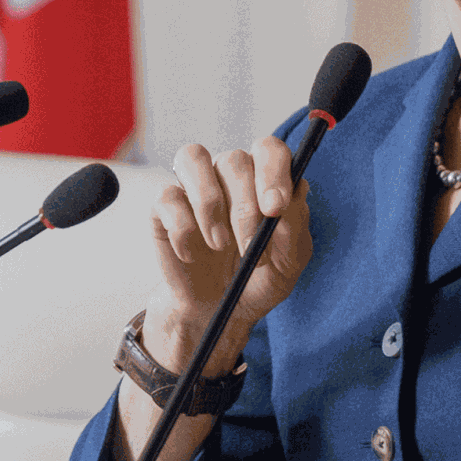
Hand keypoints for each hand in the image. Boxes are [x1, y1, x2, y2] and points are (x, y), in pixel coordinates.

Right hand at [146, 138, 309, 373]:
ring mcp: (195, 186)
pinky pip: (168, 196)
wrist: (218, 310)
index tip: (275, 208)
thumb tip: (296, 191)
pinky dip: (182, 229)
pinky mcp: (164, 206)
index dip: (273, 172)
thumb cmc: (257, 280)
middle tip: (250, 246)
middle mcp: (230, 174)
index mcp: (264, 179)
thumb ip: (294, 228)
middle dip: (245, 207)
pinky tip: (191, 255)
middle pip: (234, 159)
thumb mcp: (288, 264)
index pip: (269, 150)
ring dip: (209, 205)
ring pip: (193, 157)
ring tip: (219, 245)